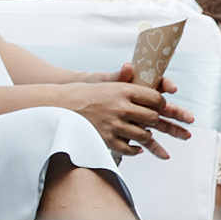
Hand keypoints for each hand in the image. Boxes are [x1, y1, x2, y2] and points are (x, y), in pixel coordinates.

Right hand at [57, 74, 191, 159]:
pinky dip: (135, 150)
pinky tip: (137, 148)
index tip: (158, 106)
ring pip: (144, 135)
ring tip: (143, 133)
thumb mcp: (106, 81)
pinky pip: (129, 149)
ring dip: (146, 135)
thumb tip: (132, 69)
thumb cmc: (84, 93)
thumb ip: (124, 78)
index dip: (160, 103)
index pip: (155, 98)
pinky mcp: (106, 139)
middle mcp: (121, 107)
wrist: (60, 106)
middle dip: (155, 120)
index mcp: (123, 90)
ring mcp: (114, 125)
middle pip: (153, 117)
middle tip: (151, 120)